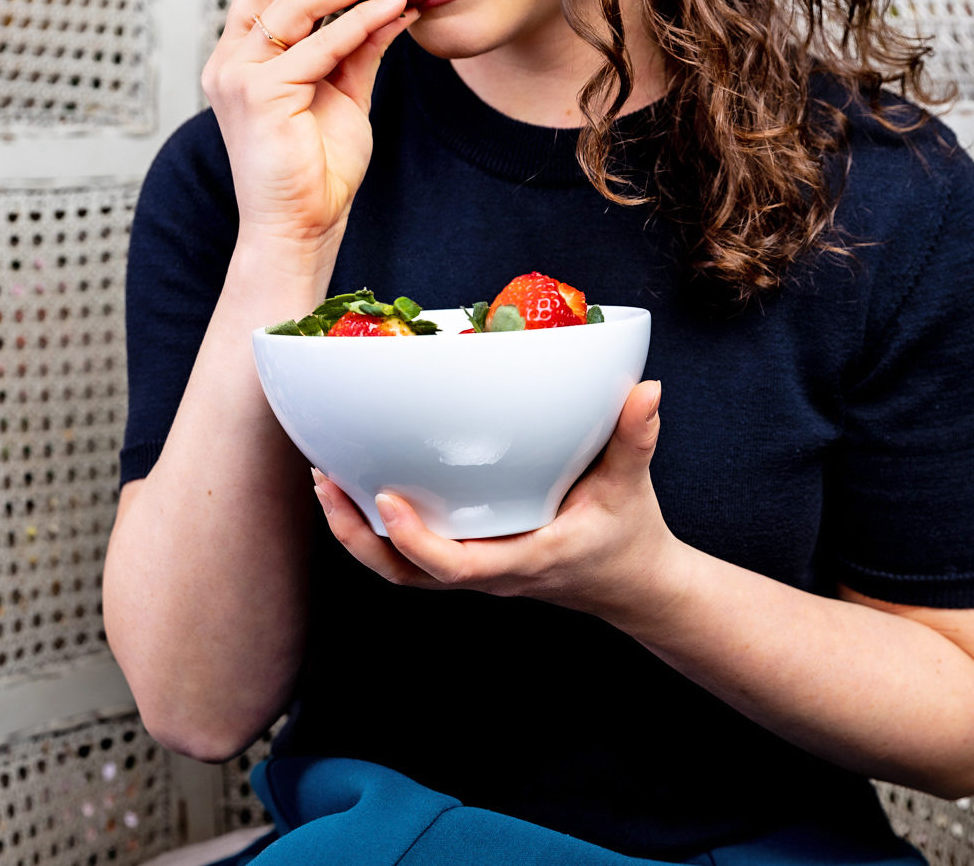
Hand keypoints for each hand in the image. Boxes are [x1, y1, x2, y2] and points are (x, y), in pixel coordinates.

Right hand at [202, 0, 413, 254]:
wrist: (303, 228)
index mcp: (242, 58)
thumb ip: (360, 46)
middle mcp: (230, 61)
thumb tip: (394, 2)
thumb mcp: (345, 92)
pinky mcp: (258, 96)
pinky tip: (392, 9)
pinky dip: (359, 22)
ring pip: (294, 4)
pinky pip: (317, 45)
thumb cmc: (318, 171)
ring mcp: (238, 76)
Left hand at [312, 380, 684, 625]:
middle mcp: (489, 574)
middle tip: (327, 483)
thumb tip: (646, 390)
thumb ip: (636, 437)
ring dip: (357, 535)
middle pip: (406, 575)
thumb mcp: (632, 486)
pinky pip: (411, 557)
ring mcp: (474, 570)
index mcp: (524, 560)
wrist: (633, 585)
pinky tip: (360, 487)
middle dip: (358, 537)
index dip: (415, 540)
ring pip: (399, 571)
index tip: (384, 499)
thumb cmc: (628, 536)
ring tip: (326, 482)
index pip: (458, 566)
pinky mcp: (469, 558)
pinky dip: (377, 530)